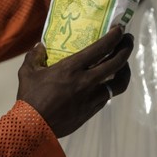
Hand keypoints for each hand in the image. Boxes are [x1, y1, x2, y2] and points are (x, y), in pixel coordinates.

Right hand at [17, 26, 133, 137]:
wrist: (34, 128)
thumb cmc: (30, 98)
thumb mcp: (27, 73)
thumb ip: (34, 56)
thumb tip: (40, 47)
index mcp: (71, 68)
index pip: (101, 48)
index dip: (114, 36)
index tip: (120, 29)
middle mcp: (86, 81)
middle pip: (117, 62)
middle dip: (126, 48)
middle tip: (128, 40)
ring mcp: (92, 97)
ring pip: (119, 82)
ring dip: (125, 70)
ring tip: (124, 64)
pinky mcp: (92, 110)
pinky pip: (107, 95)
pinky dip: (111, 86)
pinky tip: (107, 82)